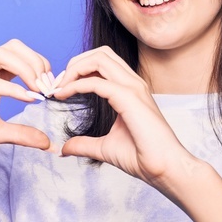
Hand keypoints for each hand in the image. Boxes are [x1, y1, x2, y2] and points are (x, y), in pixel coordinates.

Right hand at [0, 39, 56, 160]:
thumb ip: (22, 134)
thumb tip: (48, 143)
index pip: (19, 53)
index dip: (40, 64)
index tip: (52, 87)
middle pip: (12, 47)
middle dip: (36, 62)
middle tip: (49, 87)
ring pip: (2, 56)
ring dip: (27, 70)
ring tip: (40, 91)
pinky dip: (13, 89)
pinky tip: (28, 99)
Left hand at [51, 46, 198, 187]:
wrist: (163, 168)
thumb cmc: (142, 157)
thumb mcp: (104, 148)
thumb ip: (84, 144)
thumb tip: (64, 149)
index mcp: (130, 90)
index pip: (103, 62)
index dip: (78, 70)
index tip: (60, 89)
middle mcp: (133, 83)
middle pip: (100, 53)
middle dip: (74, 63)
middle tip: (58, 85)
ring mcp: (133, 88)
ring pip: (99, 58)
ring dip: (74, 69)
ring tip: (60, 88)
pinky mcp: (129, 98)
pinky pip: (96, 81)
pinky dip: (76, 85)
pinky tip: (64, 95)